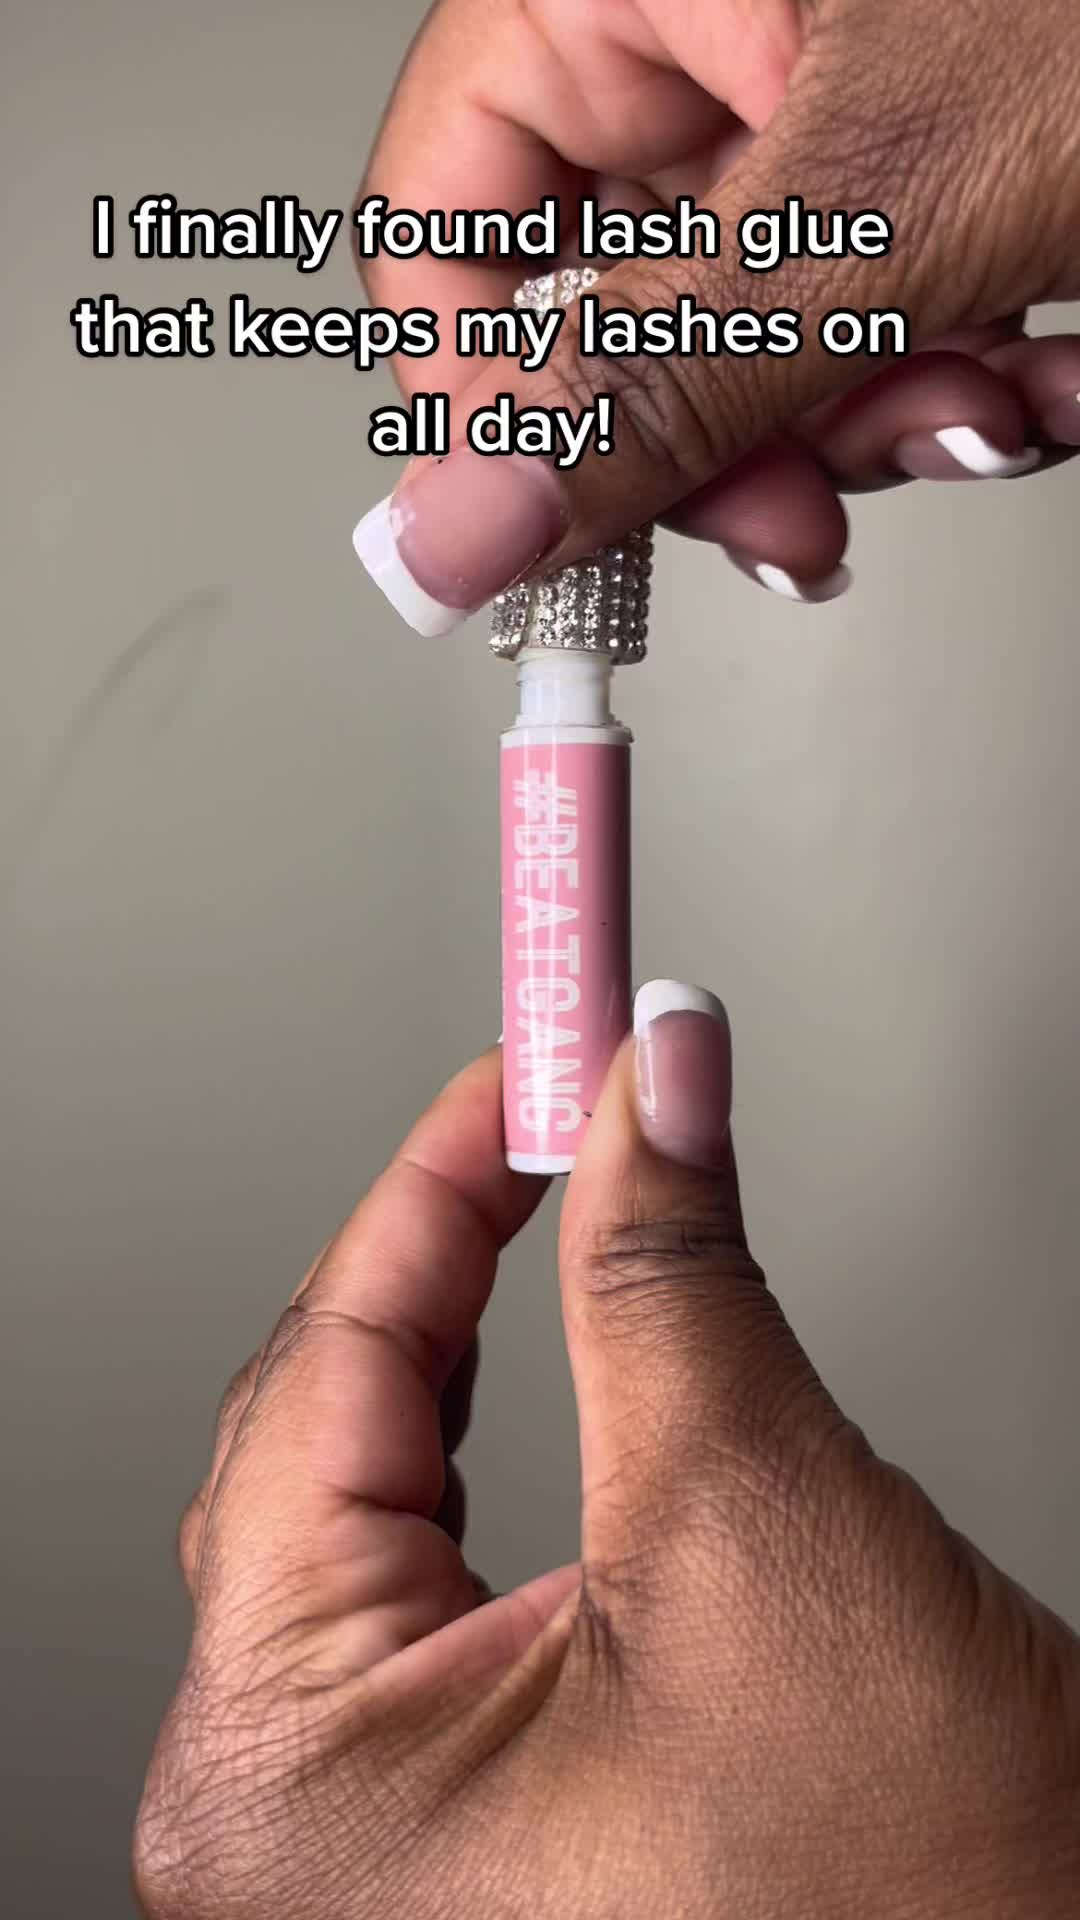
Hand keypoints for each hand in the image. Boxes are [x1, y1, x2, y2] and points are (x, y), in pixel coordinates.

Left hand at [135, 988, 1079, 1917]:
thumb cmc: (919, 1909)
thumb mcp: (756, 1527)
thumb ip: (666, 1274)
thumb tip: (651, 1078)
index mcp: (287, 1776)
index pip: (320, 1376)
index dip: (435, 1184)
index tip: (523, 1062)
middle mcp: (285, 1827)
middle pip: (323, 1434)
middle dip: (444, 1253)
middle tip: (548, 1107)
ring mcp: (361, 1839)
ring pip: (364, 1499)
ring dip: (457, 1339)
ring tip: (538, 1201)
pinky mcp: (445, 1827)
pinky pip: (413, 1582)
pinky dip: (474, 1449)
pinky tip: (503, 1369)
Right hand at [353, 0, 1079, 624]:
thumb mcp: (890, 199)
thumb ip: (657, 384)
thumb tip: (454, 529)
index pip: (444, 220)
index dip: (493, 403)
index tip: (572, 527)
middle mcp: (701, 20)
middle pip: (619, 306)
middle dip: (749, 433)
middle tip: (817, 505)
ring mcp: (815, 81)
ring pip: (762, 337)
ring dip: (883, 416)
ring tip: (1004, 387)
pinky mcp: (924, 141)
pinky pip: (876, 310)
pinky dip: (963, 371)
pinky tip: (1049, 350)